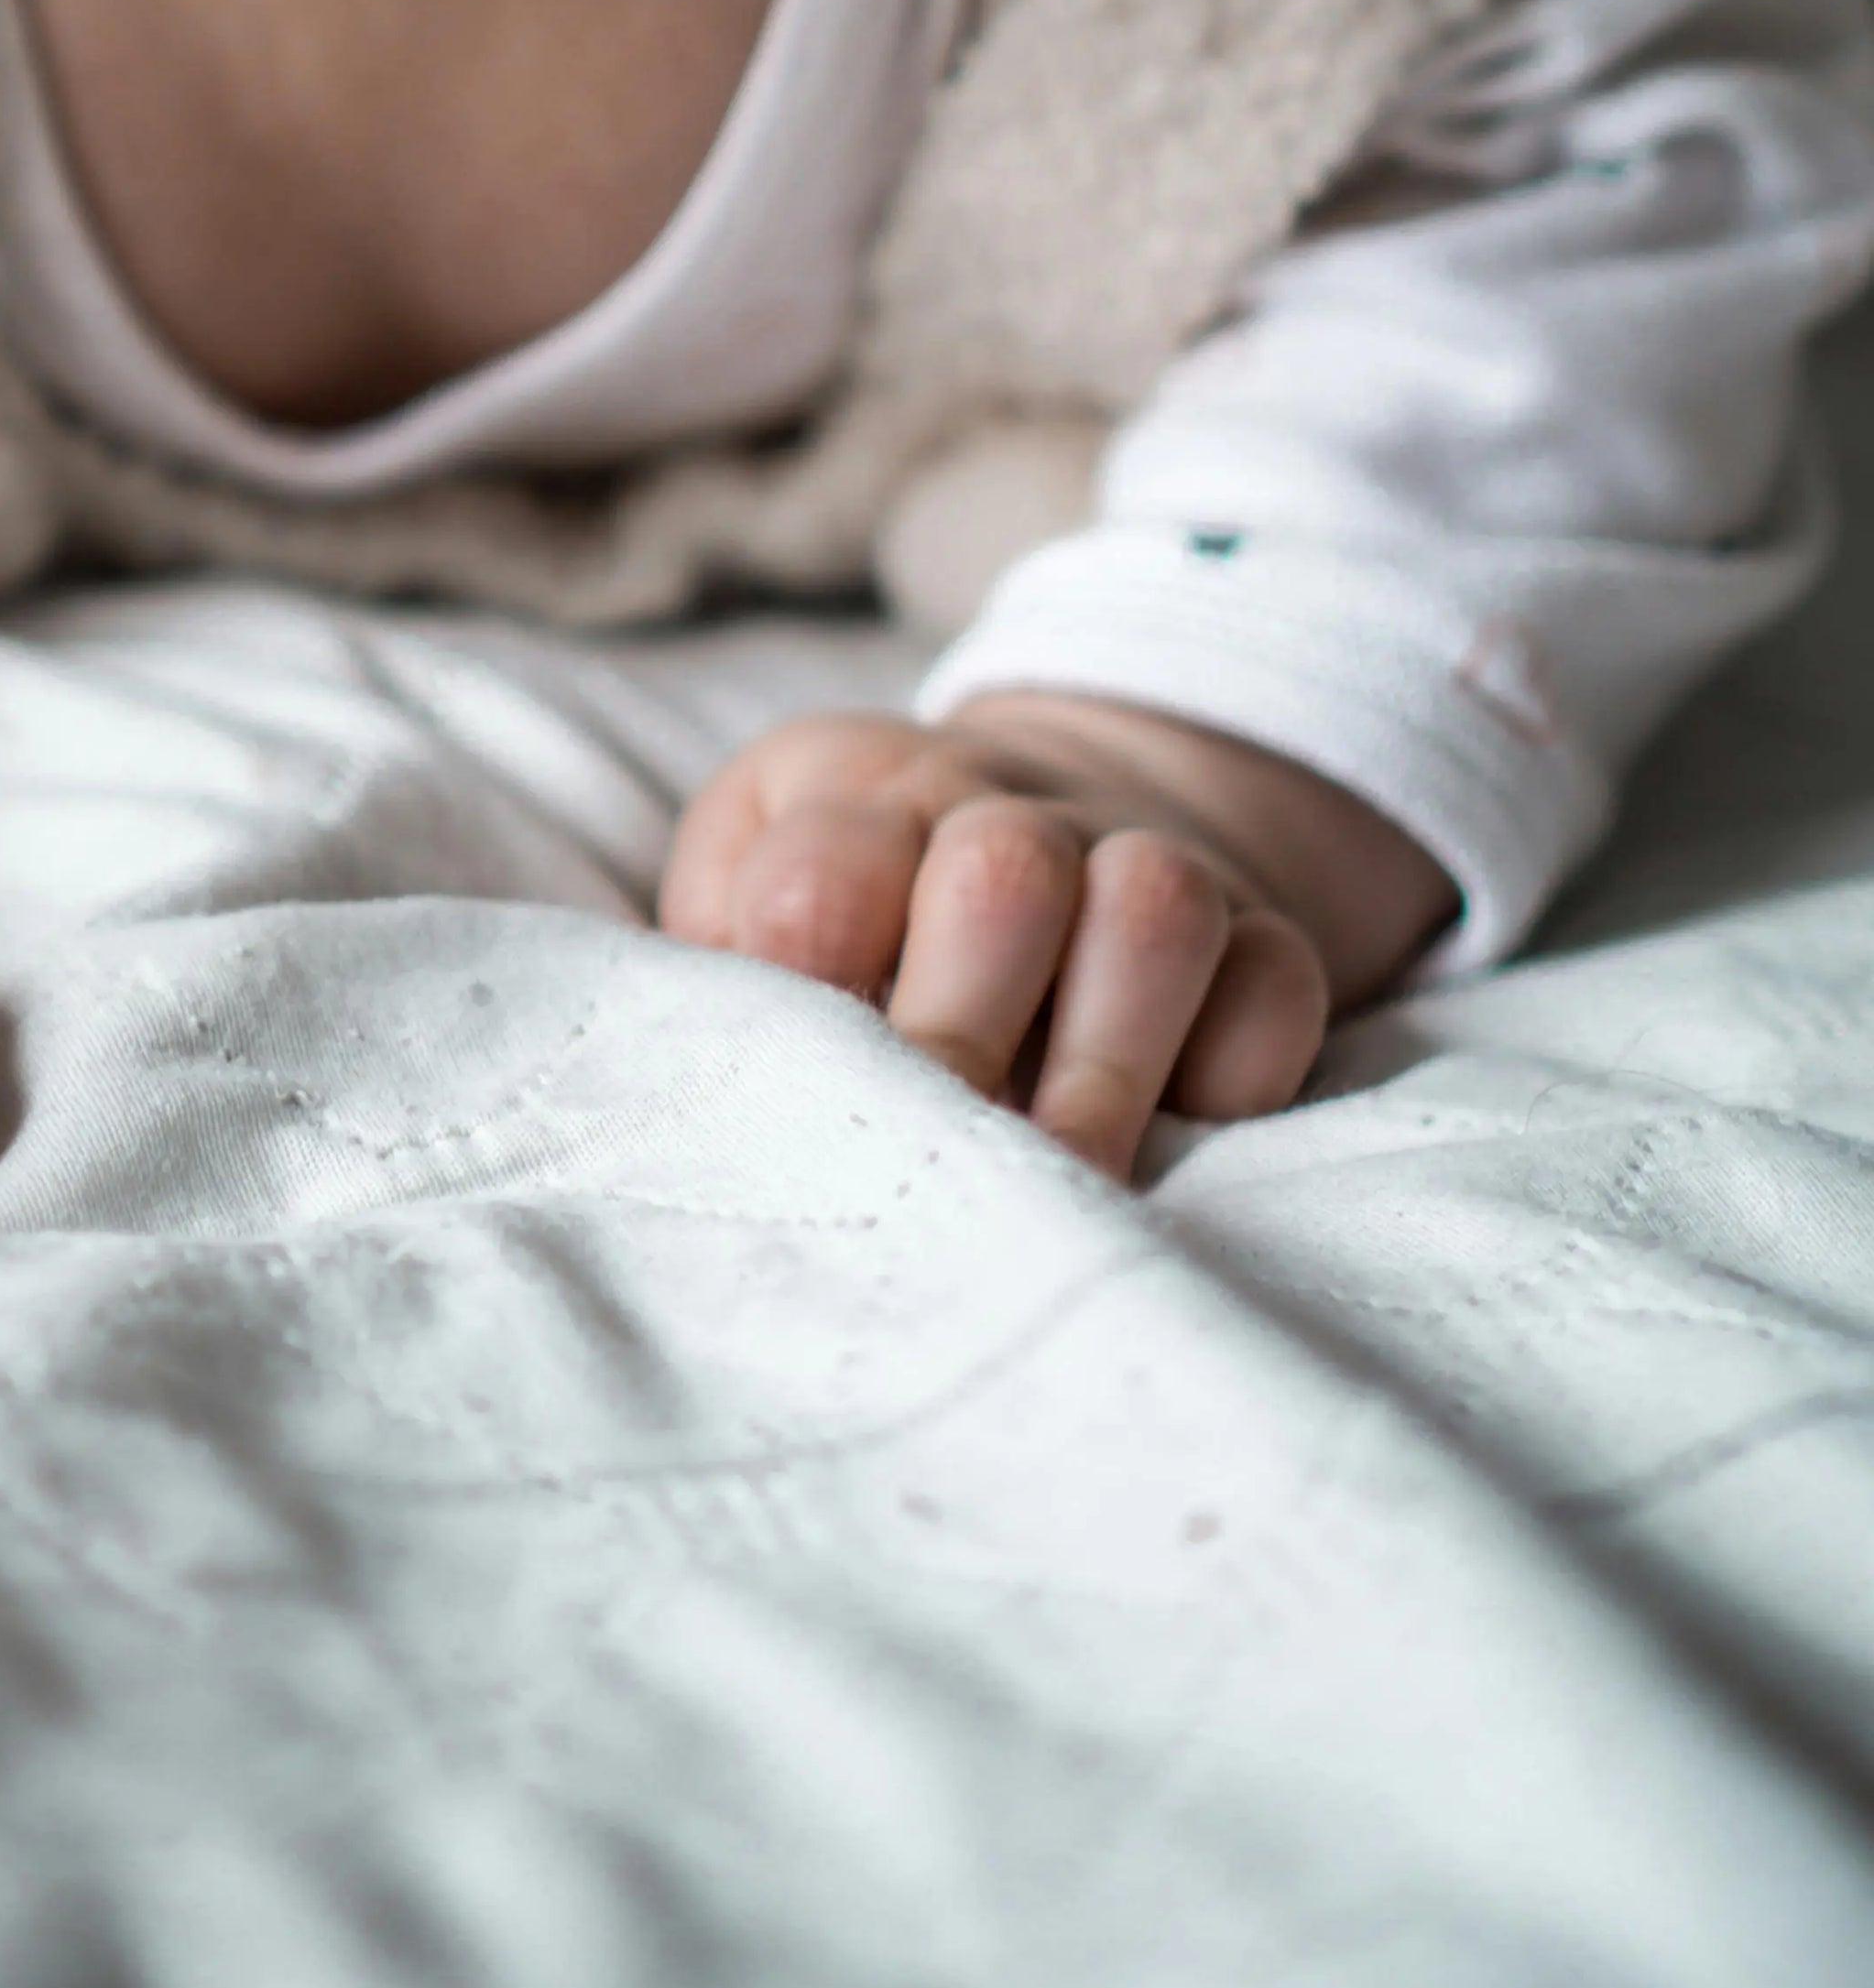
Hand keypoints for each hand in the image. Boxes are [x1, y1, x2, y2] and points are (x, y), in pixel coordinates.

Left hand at [657, 695, 1447, 1180]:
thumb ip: (719, 953)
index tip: (802, 1086)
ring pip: (1154, 911)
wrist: (1069, 801)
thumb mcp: (756, 872)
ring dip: (1100, 1065)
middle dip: (961, 1035)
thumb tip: (713, 1070)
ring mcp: (1148, 862)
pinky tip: (1183, 1133)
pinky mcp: (1263, 936)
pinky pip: (1275, 989)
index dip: (813, 979)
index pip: (826, 868)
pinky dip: (1237, 1070)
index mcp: (861, 796)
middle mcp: (1008, 813)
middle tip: (933, 1165)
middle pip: (1000, 876)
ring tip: (1056, 1191)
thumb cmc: (869, 885)